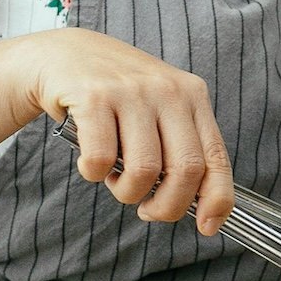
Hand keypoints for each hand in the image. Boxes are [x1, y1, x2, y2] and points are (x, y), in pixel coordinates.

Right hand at [19, 29, 233, 230]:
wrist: (63, 54)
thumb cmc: (114, 94)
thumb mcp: (158, 108)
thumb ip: (179, 146)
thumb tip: (197, 205)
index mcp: (192, 95)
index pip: (216, 157)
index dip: (217, 200)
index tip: (206, 226)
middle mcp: (168, 90)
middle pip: (186, 170)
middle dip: (167, 206)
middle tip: (147, 210)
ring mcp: (132, 91)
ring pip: (144, 170)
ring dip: (126, 192)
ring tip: (115, 179)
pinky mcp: (94, 95)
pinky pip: (102, 159)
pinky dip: (94, 174)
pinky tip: (90, 162)